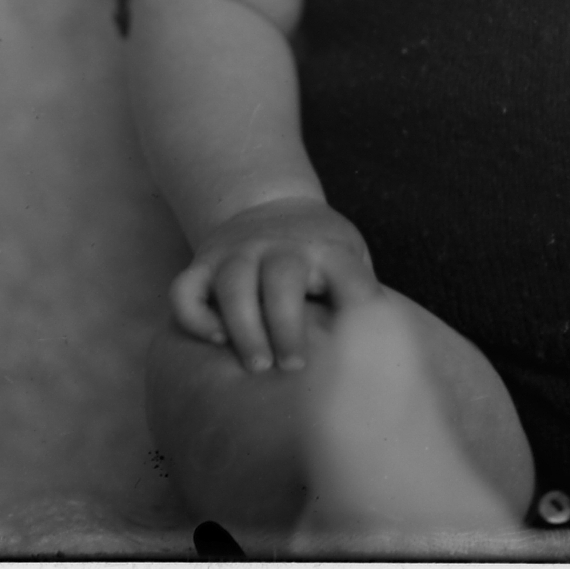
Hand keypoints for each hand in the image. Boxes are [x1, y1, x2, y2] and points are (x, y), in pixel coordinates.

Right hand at [170, 197, 377, 372]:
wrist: (270, 203)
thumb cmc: (320, 251)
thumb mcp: (349, 258)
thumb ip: (362, 295)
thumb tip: (385, 352)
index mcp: (324, 247)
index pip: (346, 271)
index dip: (354, 303)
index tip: (353, 343)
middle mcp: (277, 245)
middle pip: (281, 277)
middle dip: (286, 325)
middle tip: (293, 367)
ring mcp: (237, 252)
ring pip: (232, 282)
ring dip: (244, 326)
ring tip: (258, 365)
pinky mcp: (203, 265)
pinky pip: (184, 290)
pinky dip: (194, 316)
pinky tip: (216, 338)